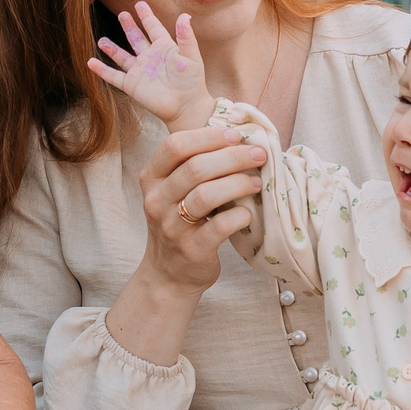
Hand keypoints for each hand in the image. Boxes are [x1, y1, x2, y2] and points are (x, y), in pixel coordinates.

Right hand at [88, 1, 213, 128]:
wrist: (185, 107)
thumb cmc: (192, 83)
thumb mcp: (191, 57)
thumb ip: (186, 37)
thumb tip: (184, 16)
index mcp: (165, 48)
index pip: (153, 28)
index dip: (146, 17)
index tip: (140, 4)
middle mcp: (150, 58)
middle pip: (136, 39)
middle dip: (129, 27)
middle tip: (122, 14)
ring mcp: (140, 71)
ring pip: (122, 57)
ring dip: (112, 49)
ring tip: (102, 40)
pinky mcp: (132, 85)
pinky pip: (113, 76)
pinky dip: (101, 70)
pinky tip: (91, 62)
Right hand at [135, 126, 267, 295]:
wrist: (169, 274)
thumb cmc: (181, 222)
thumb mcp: (175, 191)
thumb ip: (195, 165)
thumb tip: (240, 137)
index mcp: (151, 178)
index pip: (175, 146)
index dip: (209, 136)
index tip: (236, 135)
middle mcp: (156, 201)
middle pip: (196, 168)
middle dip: (233, 156)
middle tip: (259, 154)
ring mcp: (171, 227)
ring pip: (206, 195)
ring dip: (238, 183)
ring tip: (257, 182)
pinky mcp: (191, 250)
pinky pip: (220, 226)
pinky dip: (239, 216)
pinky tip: (248, 213)